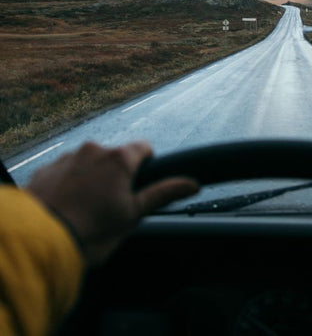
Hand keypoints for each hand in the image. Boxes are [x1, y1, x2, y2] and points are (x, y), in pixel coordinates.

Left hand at [28, 141, 198, 264]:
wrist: (40, 243)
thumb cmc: (91, 232)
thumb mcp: (133, 215)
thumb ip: (163, 194)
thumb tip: (193, 184)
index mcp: (119, 159)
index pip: (143, 147)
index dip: (146, 165)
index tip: (139, 184)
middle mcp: (93, 150)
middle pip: (115, 157)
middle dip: (116, 176)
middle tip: (111, 205)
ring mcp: (67, 158)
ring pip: (89, 163)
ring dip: (91, 178)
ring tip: (85, 209)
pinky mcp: (45, 170)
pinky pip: (65, 171)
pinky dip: (69, 184)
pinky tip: (66, 207)